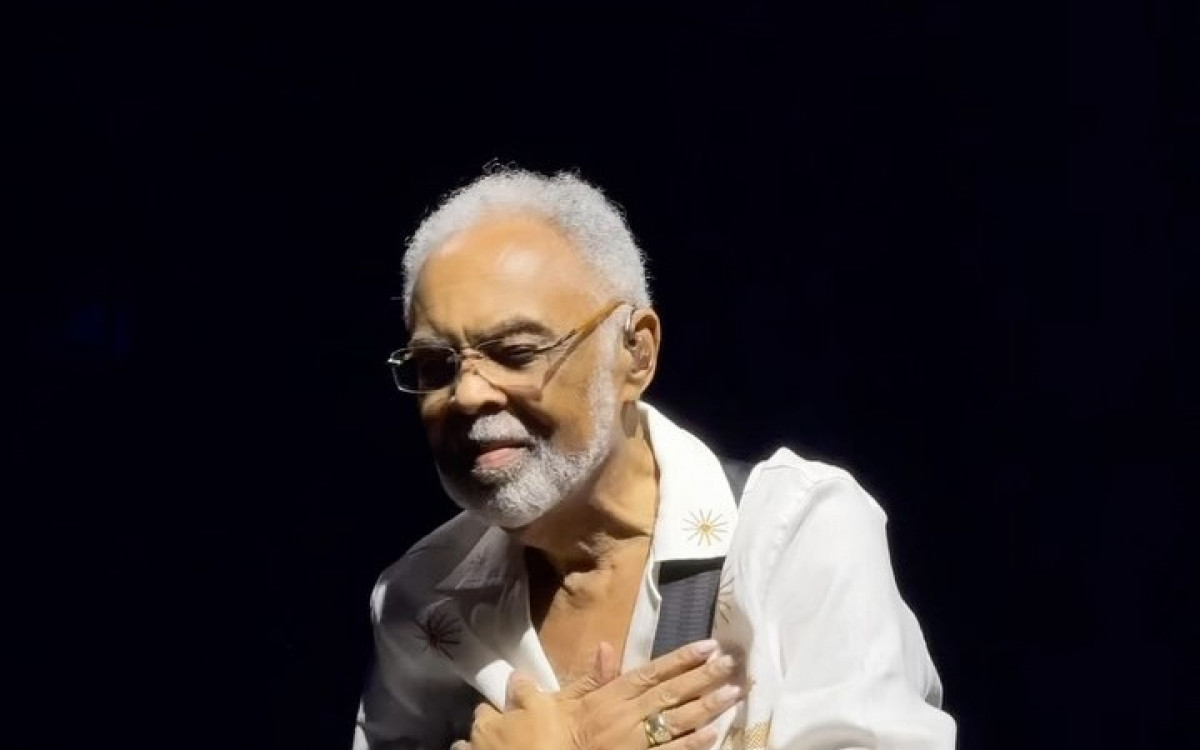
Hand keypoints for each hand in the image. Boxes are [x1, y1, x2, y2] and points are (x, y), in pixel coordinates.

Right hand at [464, 639, 742, 749]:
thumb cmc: (545, 735)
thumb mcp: (558, 700)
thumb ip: (587, 676)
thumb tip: (606, 646)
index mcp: (608, 696)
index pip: (651, 672)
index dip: (681, 658)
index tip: (708, 645)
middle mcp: (626, 716)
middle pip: (671, 692)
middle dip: (703, 677)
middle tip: (733, 662)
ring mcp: (634, 743)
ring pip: (677, 721)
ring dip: (707, 706)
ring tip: (733, 692)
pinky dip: (693, 744)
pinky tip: (715, 733)